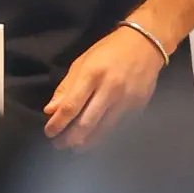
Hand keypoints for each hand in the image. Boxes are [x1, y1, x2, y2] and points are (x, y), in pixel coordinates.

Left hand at [42, 24, 166, 148]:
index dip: (58, 123)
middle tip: (59, 145)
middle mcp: (110, 89)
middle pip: (86, 123)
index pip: (71, 106)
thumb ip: (66, 87)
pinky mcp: (138, 107)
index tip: (49, 132)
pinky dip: (103, 136)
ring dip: (85, 142)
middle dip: (69, 138)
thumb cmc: (108, 51)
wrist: (145, 45)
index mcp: (92, 74)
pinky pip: (117, 127)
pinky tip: (93, 139)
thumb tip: (50, 110)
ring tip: (74, 147)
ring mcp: (126, 100)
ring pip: (103, 130)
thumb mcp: (82, 62)